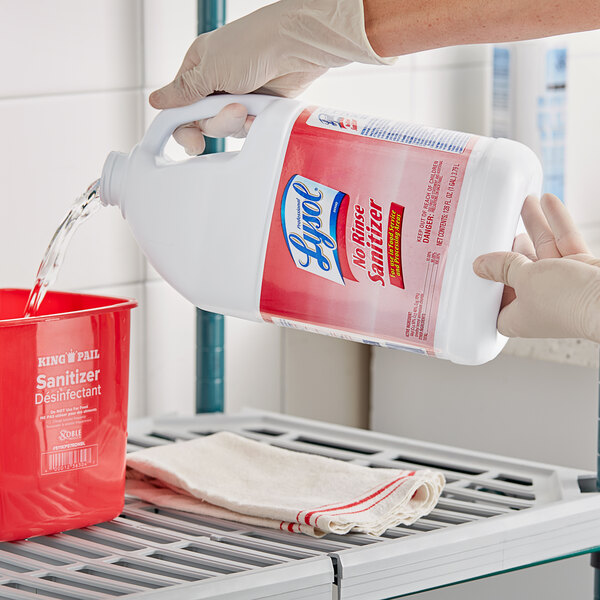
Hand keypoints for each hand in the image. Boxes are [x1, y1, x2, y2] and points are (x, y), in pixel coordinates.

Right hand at [149, 0, 392, 154]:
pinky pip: (247, 129)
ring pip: (226, 128)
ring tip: (249, 105)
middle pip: (203, 123)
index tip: (192, 142)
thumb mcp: (209, 69)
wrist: (294, 47)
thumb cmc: (253, 45)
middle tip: (232, 110)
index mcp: (197, 68)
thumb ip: (182, 93)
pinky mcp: (257, 108)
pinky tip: (260, 112)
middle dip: (217, 122)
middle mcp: (215, 83)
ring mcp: (237, 96)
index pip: (179, 107)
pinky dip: (253, 123)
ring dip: (236, 122)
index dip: (183, 127)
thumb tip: (155, 101)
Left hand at [473, 194, 599, 341]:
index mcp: (519, 316)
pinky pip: (564, 242)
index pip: (496, 302)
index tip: (479, 263)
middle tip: (502, 226)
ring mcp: (561, 285)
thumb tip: (481, 265)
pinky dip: (557, 222)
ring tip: (525, 202)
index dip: (487, 284)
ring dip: (535, 225)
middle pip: (518, 270)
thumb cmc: (567, 301)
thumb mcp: (523, 279)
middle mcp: (539, 302)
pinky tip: (548, 201)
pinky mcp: (580, 270)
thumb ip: (503, 267)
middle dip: (512, 246)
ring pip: (543, 250)